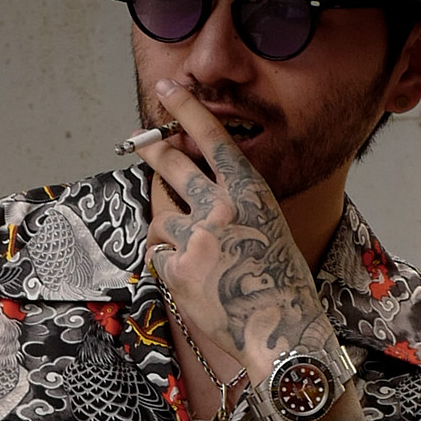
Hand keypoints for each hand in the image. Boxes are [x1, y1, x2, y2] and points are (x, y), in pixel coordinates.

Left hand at [138, 80, 334, 381]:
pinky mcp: (176, 271)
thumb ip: (235, 205)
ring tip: (190, 250)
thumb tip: (197, 195)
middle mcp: (219, 208)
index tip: (169, 89)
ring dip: (168, 229)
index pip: (213, 138)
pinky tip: (190, 278)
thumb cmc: (282, 283)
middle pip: (172, 165)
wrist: (282, 332)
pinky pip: (158, 256)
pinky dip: (168, 264)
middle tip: (139, 139)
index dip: (187, 110)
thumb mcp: (269, 227)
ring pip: (161, 218)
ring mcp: (195, 239)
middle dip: (153, 148)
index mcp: (249, 193)